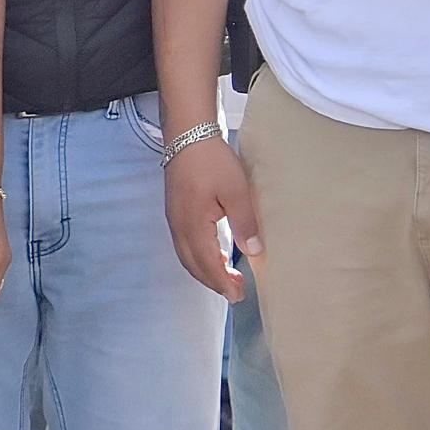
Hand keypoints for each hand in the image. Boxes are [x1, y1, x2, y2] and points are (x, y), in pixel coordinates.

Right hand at [165, 134, 259, 300]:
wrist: (187, 134)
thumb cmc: (212, 160)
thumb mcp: (236, 191)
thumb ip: (245, 223)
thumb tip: (254, 251)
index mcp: (193, 225)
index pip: (208, 264)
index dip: (222, 282)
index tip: (239, 295)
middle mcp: (179, 226)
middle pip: (193, 265)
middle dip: (213, 282)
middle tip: (235, 293)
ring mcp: (174, 219)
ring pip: (186, 256)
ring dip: (205, 270)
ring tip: (226, 278)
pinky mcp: (175, 211)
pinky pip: (184, 244)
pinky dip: (199, 257)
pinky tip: (215, 254)